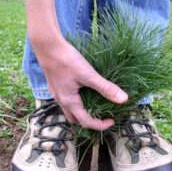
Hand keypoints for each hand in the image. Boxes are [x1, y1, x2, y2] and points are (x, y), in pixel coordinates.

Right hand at [23, 0, 127, 129]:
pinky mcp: (56, 85)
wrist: (47, 46)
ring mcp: (57, 93)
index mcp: (69, 102)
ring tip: (95, 106)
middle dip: (90, 122)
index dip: (100, 125)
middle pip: (75, 120)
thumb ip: (106, 88)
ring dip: (82, 112)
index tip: (112, 121)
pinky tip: (83, 93)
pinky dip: (77, 103)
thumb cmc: (67, 60)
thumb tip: (124, 100)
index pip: (86, 122)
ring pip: (70, 110)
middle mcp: (61, 101)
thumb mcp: (88, 75)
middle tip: (103, 117)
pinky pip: (66, 100)